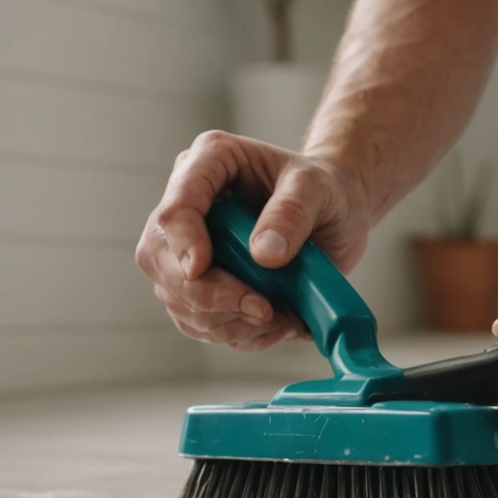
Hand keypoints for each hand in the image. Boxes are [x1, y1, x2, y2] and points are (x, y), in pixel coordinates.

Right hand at [135, 130, 370, 350]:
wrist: (336, 214)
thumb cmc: (324, 190)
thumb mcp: (318, 189)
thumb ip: (293, 212)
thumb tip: (263, 253)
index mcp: (208, 163)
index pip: (173, 209)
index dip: (182, 244)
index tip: (202, 269)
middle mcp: (188, 205)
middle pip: (161, 261)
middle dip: (207, 296)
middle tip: (262, 309)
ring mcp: (188, 250)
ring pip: (177, 300)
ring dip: (225, 322)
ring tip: (279, 317)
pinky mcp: (201, 286)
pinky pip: (200, 323)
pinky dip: (236, 333)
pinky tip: (274, 324)